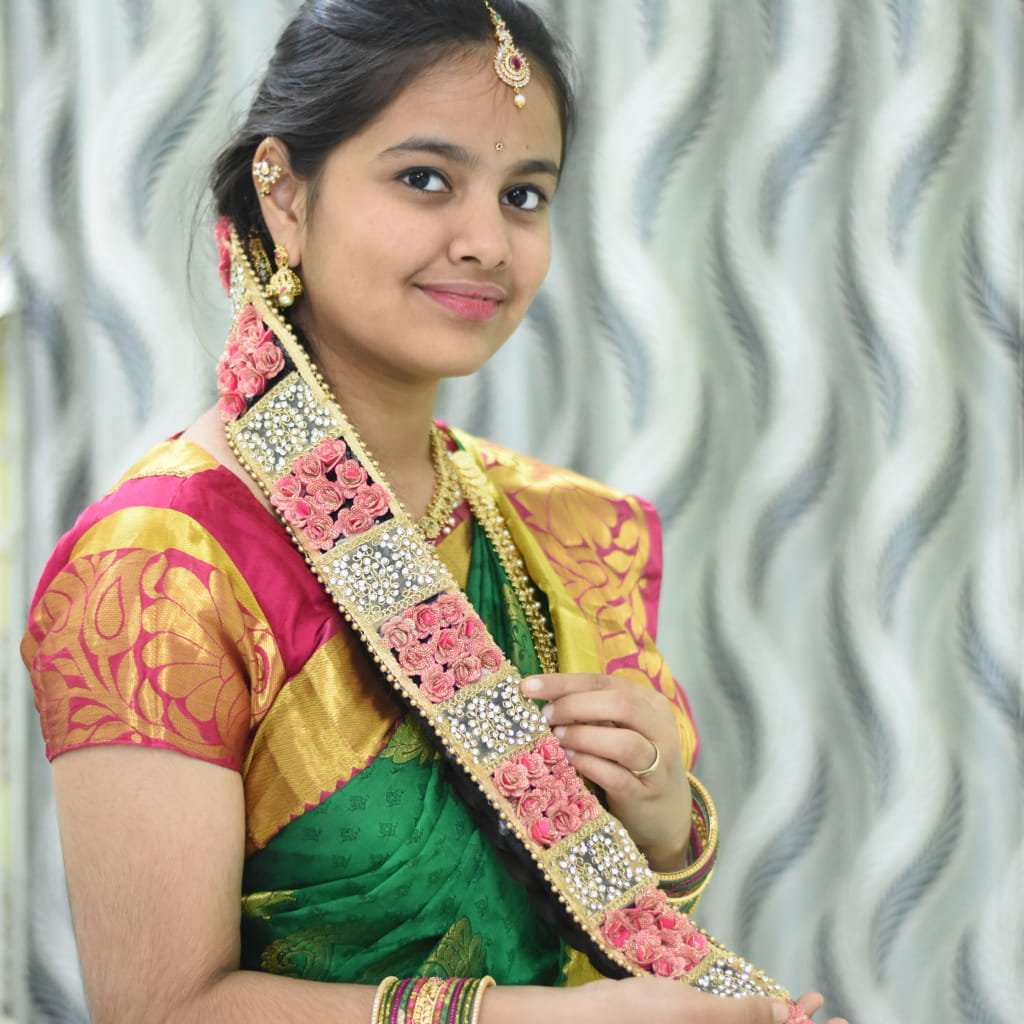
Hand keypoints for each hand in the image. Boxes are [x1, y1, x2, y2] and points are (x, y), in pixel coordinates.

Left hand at [522, 672, 691, 869]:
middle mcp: (660, 729)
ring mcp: (658, 764)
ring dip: (583, 736)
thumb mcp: (619, 729)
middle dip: (574, 706)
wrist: (666, 813)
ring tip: (556, 738)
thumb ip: (592, 711)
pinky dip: (588, 764)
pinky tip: (569, 759)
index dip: (564, 682)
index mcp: (650, 703)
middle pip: (619, 705)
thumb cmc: (633, 762)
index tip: (528, 686)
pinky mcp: (645, 794)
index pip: (604, 682)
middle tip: (545, 716)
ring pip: (623, 743)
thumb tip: (543, 697)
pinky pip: (616, 777)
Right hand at [564, 978, 848, 1023]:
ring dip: (779, 1022)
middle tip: (826, 1010)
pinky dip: (751, 1019)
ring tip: (805, 1004)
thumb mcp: (694, 1011)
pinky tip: (759, 1006)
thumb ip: (742, 1016)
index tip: (842, 1021)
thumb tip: (787, 1016)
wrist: (588, 1021)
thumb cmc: (639, 1016)